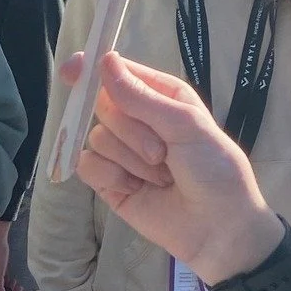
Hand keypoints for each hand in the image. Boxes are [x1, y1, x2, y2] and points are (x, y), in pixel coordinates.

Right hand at [73, 50, 281, 283]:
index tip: (72, 69)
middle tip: (163, 154)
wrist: (218, 229)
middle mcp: (138, 120)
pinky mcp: (108, 182)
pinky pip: (88, 166)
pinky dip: (111, 177)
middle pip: (104, 106)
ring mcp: (121, 152)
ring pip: (96, 138)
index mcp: (161, 97)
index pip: (119, 73)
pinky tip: (135, 189)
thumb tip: (103, 61)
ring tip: (160, 177)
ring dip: (130, 160)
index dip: (94, 69)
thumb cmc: (215, 171)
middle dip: (131, 131)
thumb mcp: (186, 125)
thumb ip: (141, 97)